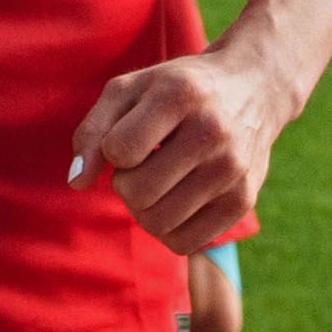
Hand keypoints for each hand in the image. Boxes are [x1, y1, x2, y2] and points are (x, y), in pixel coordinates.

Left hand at [67, 43, 298, 255]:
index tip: (130, 137)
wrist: (254, 87)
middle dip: (126, 183)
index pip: (119, 151)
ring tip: (159, 181)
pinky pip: (184, 244)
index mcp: (180, 95)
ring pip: (158, 223)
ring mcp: (232, 170)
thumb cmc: (177, 89)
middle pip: (137, 193)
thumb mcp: (130, 90)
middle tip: (142, 164)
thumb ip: (93, 130)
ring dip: (144, 208)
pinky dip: (168, 230)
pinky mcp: (243, 200)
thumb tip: (76, 183)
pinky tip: (176, 200)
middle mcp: (213, 132)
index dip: (112, 151)